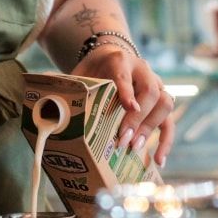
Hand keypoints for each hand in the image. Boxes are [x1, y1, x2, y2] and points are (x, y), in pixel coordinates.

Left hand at [75, 43, 174, 166]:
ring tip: (135, 148)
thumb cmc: (93, 71)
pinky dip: (166, 140)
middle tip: (124, 139)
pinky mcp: (161, 100)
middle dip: (138, 118)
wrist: (109, 58)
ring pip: (165, 103)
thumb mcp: (81, 74)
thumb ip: (71, 87)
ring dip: (151, 128)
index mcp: (120, 60)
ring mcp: (156, 84)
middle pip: (150, 91)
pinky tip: (159, 159)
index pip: (125, 73)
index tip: (129, 107)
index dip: (127, 91)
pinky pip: (169, 120)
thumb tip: (48, 105)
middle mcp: (143, 70)